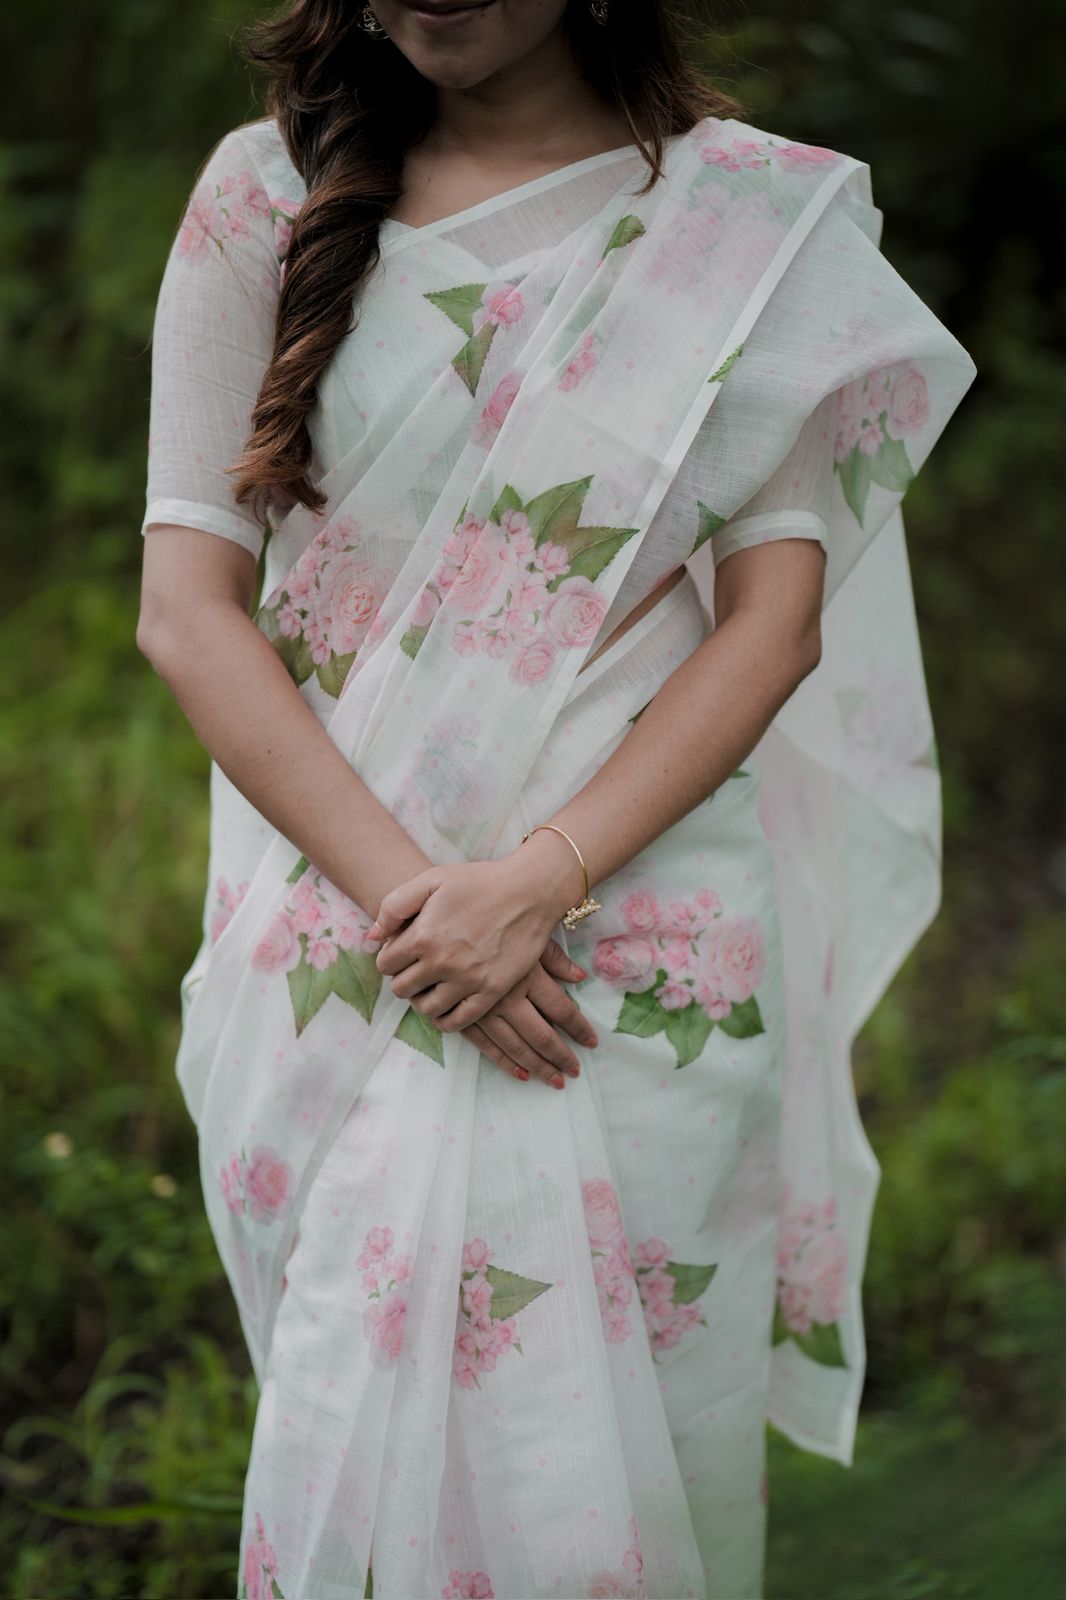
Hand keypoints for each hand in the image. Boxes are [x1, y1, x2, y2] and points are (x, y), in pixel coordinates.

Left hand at [371, 853, 575, 1031]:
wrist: (529, 891)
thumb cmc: (479, 881)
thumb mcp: (431, 879)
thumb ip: (394, 906)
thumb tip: (372, 937)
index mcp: (422, 935)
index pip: (385, 964)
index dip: (389, 958)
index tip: (402, 952)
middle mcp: (441, 962)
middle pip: (402, 989)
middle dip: (403, 979)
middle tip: (416, 969)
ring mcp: (467, 980)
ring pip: (427, 1008)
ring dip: (423, 999)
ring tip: (431, 986)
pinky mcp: (491, 991)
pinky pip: (458, 1021)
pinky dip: (446, 1019)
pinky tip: (446, 1007)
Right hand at [459, 936, 599, 1090]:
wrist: (437, 920)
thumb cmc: (488, 922)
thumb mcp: (526, 932)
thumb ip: (554, 958)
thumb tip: (580, 977)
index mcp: (526, 974)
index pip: (562, 1010)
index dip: (579, 1028)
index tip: (591, 1042)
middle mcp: (506, 996)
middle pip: (541, 1035)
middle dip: (561, 1056)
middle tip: (575, 1071)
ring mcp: (482, 1010)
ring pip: (515, 1046)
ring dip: (537, 1066)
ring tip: (555, 1080)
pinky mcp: (462, 1017)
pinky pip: (486, 1046)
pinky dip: (505, 1062)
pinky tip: (522, 1074)